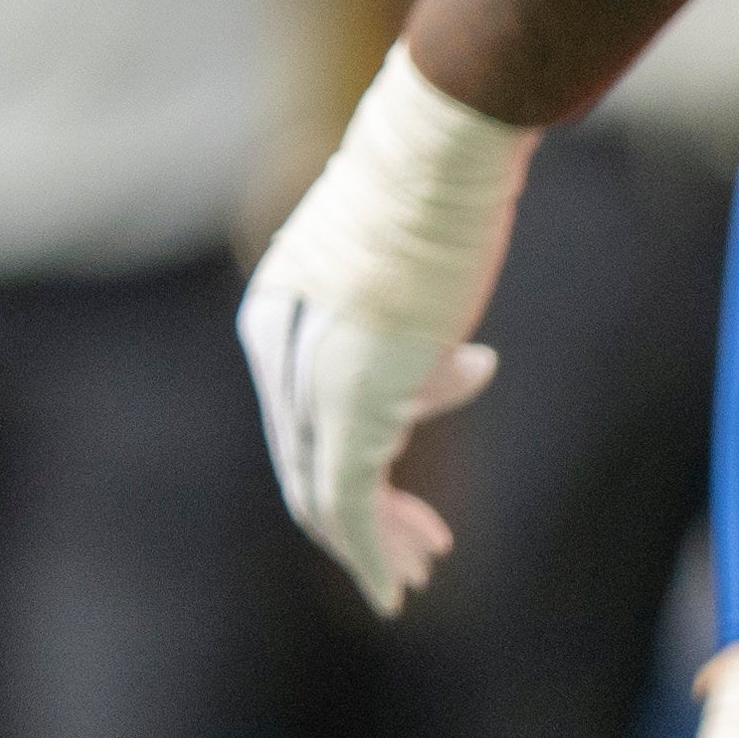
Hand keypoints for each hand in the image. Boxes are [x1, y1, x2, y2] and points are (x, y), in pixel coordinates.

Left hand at [240, 42, 534, 612]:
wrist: (441, 151)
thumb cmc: (436, 190)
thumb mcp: (415, 270)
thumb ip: (419, 332)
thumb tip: (463, 369)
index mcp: (275, 314)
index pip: (305, 417)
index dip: (356, 469)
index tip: (415, 502)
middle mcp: (277, 351)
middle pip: (306, 463)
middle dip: (364, 519)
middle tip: (421, 558)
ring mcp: (307, 378)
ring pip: (322, 493)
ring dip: (372, 543)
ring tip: (420, 570)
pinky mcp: (346, 402)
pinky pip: (347, 499)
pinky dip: (370, 551)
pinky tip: (396, 586)